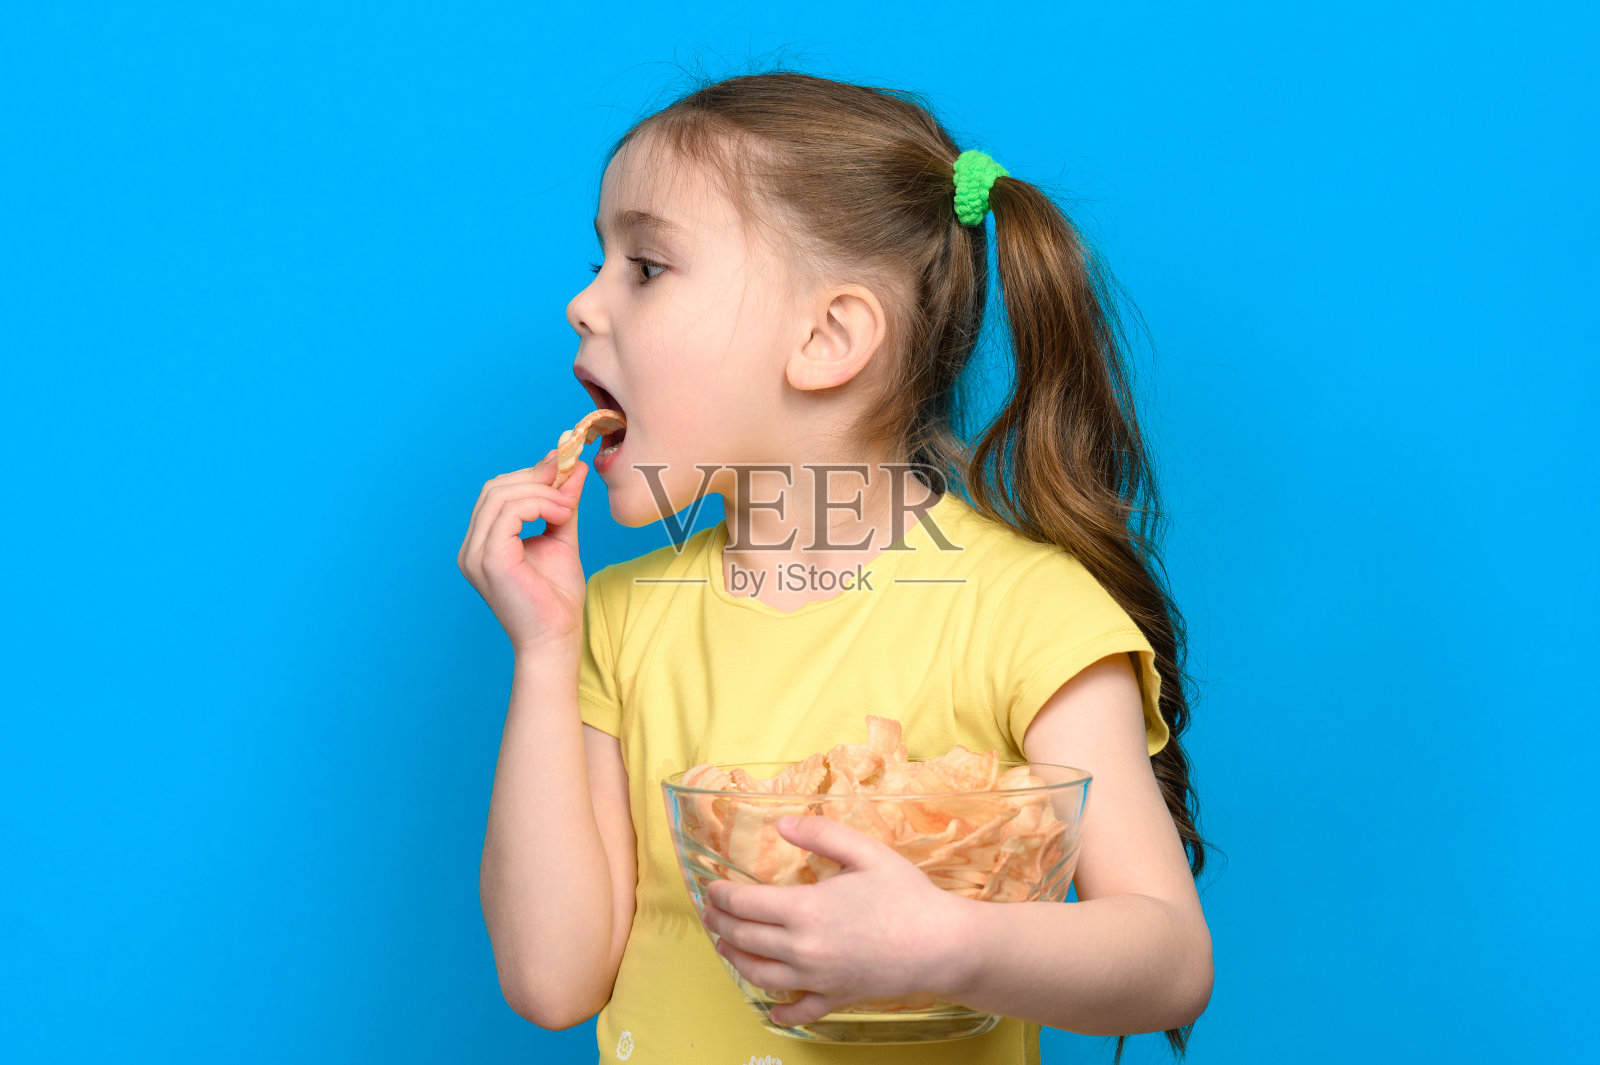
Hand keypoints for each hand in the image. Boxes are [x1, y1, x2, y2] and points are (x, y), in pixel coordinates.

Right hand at [457, 449, 588, 653]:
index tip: (565, 466)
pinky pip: (509, 513)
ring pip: (500, 496)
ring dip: (541, 492)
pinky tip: (561, 514)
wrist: (556, 639)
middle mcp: (472, 547)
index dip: (531, 475)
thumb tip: (574, 467)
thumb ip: (562, 505)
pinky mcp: (489, 560)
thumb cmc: (557, 599)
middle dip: (535, 477)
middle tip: (569, 476)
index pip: (497, 493)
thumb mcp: (561, 538)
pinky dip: (539, 504)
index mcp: (483, 543)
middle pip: (494, 488)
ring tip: (569, 505)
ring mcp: (475, 554)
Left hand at [699, 815, 974, 1027]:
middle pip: (744, 938)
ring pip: (759, 975)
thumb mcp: (865, 852)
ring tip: (726, 946)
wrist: (941, 945)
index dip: (722, 895)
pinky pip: (798, 1010)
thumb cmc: (906, 895)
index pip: (745, 904)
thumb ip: (821, 834)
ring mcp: (816, 978)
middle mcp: (802, 948)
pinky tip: (770, 1009)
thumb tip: (782, 824)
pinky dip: (780, 1011)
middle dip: (721, 924)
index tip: (712, 887)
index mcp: (805, 908)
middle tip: (710, 914)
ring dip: (735, 959)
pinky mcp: (834, 998)